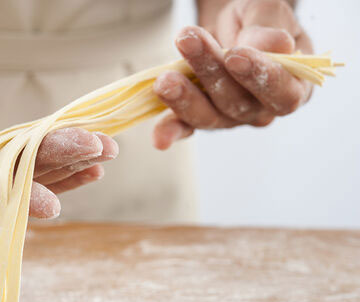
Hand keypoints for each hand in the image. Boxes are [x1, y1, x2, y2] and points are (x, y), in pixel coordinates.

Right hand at [0, 42, 117, 217]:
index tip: (49, 203)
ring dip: (65, 164)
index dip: (3, 197)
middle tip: (96, 156)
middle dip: (52, 169)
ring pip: (21, 173)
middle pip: (3, 180)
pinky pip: (23, 160)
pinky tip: (92, 158)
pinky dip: (57, 159)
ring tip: (107, 150)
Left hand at [152, 0, 312, 149]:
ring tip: (165, 79)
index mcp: (292, 86)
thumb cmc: (255, 20)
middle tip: (188, 41)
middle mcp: (260, 110)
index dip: (260, 76)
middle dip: (210, 71)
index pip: (282, 92)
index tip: (236, 54)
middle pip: (237, 102)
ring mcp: (228, 118)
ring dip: (184, 97)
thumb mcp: (265, 12)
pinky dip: (171, 132)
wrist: (229, 27)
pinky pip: (185, 128)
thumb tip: (274, 46)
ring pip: (208, 115)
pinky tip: (160, 139)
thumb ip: (269, 27)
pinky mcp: (198, 118)